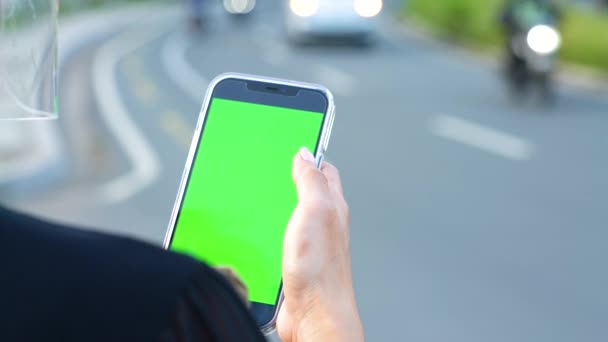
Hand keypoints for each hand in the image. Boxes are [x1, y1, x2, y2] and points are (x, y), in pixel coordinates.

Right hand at [277, 148, 363, 341]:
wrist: (313, 315)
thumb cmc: (320, 269)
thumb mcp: (315, 211)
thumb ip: (311, 180)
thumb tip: (306, 154)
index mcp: (332, 206)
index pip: (325, 171)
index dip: (310, 156)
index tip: (292, 143)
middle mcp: (323, 223)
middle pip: (307, 191)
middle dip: (289, 178)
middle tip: (269, 168)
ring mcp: (308, 243)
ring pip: (291, 214)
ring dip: (275, 205)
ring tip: (259, 195)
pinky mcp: (293, 262)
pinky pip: (279, 238)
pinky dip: (267, 230)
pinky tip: (256, 231)